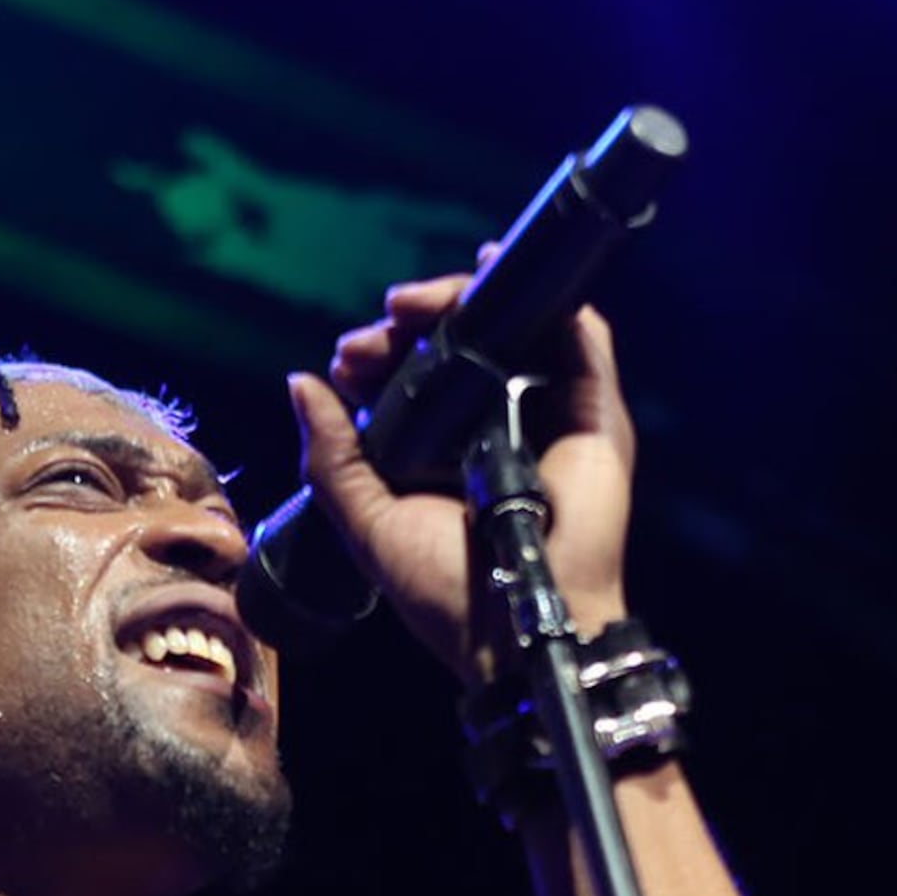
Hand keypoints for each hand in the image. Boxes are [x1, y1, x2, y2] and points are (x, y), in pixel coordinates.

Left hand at [285, 259, 636, 681]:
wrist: (516, 626)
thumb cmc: (446, 593)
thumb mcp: (369, 523)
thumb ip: (333, 459)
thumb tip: (301, 384)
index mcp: (447, 454)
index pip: (415, 380)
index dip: (379, 357)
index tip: (349, 359)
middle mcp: (498, 428)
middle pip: (462, 345)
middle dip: (414, 323)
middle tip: (381, 324)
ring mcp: (549, 417)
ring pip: (513, 330)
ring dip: (464, 299)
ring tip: (419, 303)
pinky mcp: (594, 415)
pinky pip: (579, 340)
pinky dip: (545, 299)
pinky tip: (497, 270)